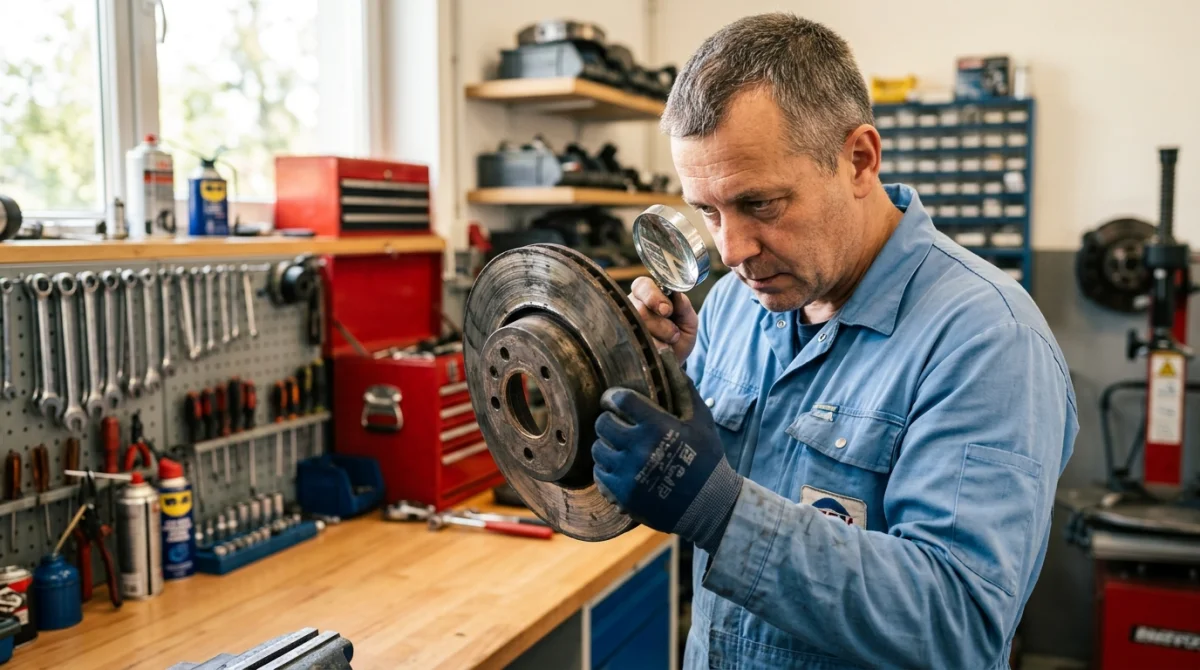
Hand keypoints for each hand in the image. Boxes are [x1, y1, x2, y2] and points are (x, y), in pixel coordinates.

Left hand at [592, 356, 742, 551]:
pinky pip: (599, 474)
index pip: (618, 400)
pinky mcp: (621, 495)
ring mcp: (627, 474)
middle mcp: (638, 449)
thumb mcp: (699, 418)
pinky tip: (622, 466)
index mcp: (656, 426)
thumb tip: (664, 354)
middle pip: (602, 423)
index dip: (614, 397)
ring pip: (597, 449)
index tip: (617, 401)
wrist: (709, 505)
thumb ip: (680, 384)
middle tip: (620, 423)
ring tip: (622, 446)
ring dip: (607, 444)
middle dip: (609, 420)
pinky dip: (607, 468)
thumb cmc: (706, 457)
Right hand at [629, 277, 698, 361]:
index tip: (667, 310)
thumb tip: (676, 295)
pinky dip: (652, 348)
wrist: (672, 363)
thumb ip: (684, 306)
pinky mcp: (621, 342)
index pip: (642, 285)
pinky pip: (634, 343)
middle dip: (661, 323)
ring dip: (659, 337)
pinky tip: (659, 351)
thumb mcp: (688, 321)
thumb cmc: (679, 337)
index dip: (653, 296)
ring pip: (637, 325)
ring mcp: (624, 324)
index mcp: (647, 294)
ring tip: (669, 343)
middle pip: (639, 308)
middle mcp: (631, 306)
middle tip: (674, 334)